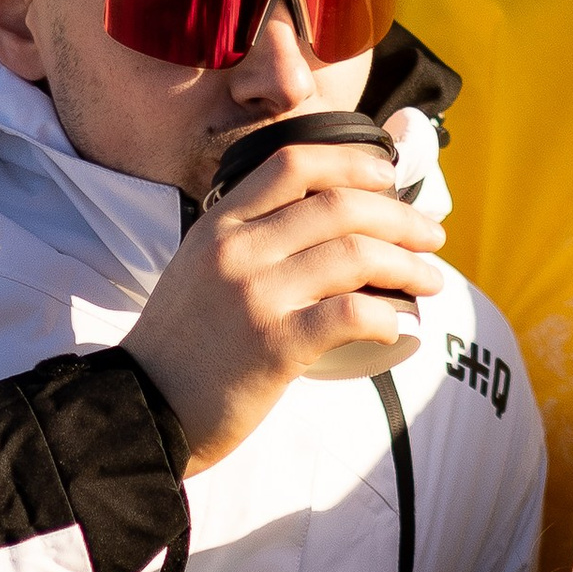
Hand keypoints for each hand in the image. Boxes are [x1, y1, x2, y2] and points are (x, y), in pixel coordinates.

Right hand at [124, 146, 445, 472]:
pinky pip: (352, 314)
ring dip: (408, 265)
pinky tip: (399, 325)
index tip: (388, 176)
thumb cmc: (180, 350)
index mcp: (220, 223)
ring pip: (354, 254)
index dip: (352, 161)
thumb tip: (320, 231)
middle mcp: (238, 249)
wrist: (140, 410)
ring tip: (432, 281)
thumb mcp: (199, 271)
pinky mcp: (275, 345)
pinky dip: (388, 316)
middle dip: (401, 216)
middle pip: (339, 205)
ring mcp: (256, 295)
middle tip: (432, 236)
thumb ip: (247, 243)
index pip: (293, 162)